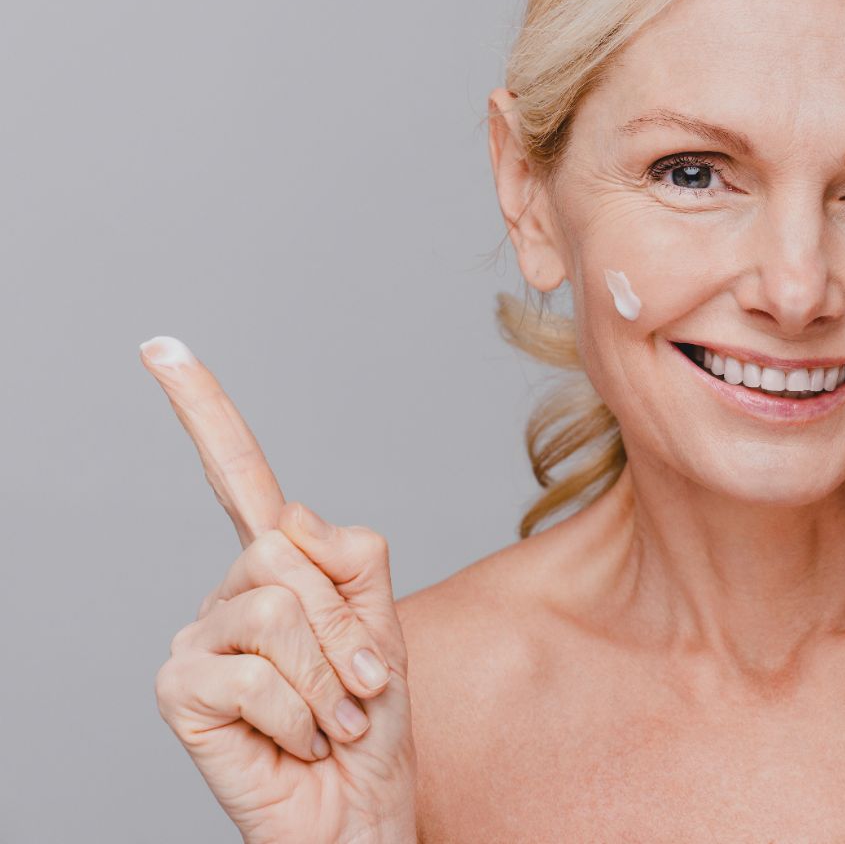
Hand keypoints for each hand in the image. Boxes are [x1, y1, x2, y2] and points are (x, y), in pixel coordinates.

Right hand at [144, 336, 417, 843]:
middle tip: (359, 687)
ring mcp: (199, 638)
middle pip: (288, 553)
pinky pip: (253, 671)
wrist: (356, 809)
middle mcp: (231, 592)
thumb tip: (289, 521)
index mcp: (281, 566)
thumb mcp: (383, 627)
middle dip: (346, 627)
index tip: (160, 348)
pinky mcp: (180, 688)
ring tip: (333, 717)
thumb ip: (350, 561)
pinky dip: (299, 715)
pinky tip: (299, 741)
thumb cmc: (369, 724)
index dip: (202, 412)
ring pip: (277, 609)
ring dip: (330, 678)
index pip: (238, 478)